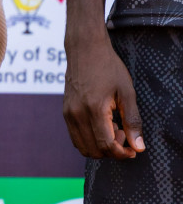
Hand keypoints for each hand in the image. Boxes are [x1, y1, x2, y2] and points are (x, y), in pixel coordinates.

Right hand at [64, 36, 144, 159]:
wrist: (85, 50)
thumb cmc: (108, 68)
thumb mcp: (127, 92)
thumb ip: (133, 121)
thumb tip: (138, 146)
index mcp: (94, 109)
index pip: (106, 145)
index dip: (122, 153)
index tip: (133, 149)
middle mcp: (77, 114)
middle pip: (94, 150)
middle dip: (112, 151)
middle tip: (124, 135)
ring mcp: (68, 113)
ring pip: (82, 147)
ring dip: (100, 147)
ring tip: (113, 130)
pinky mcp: (65, 111)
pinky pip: (75, 137)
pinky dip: (90, 140)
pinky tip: (102, 125)